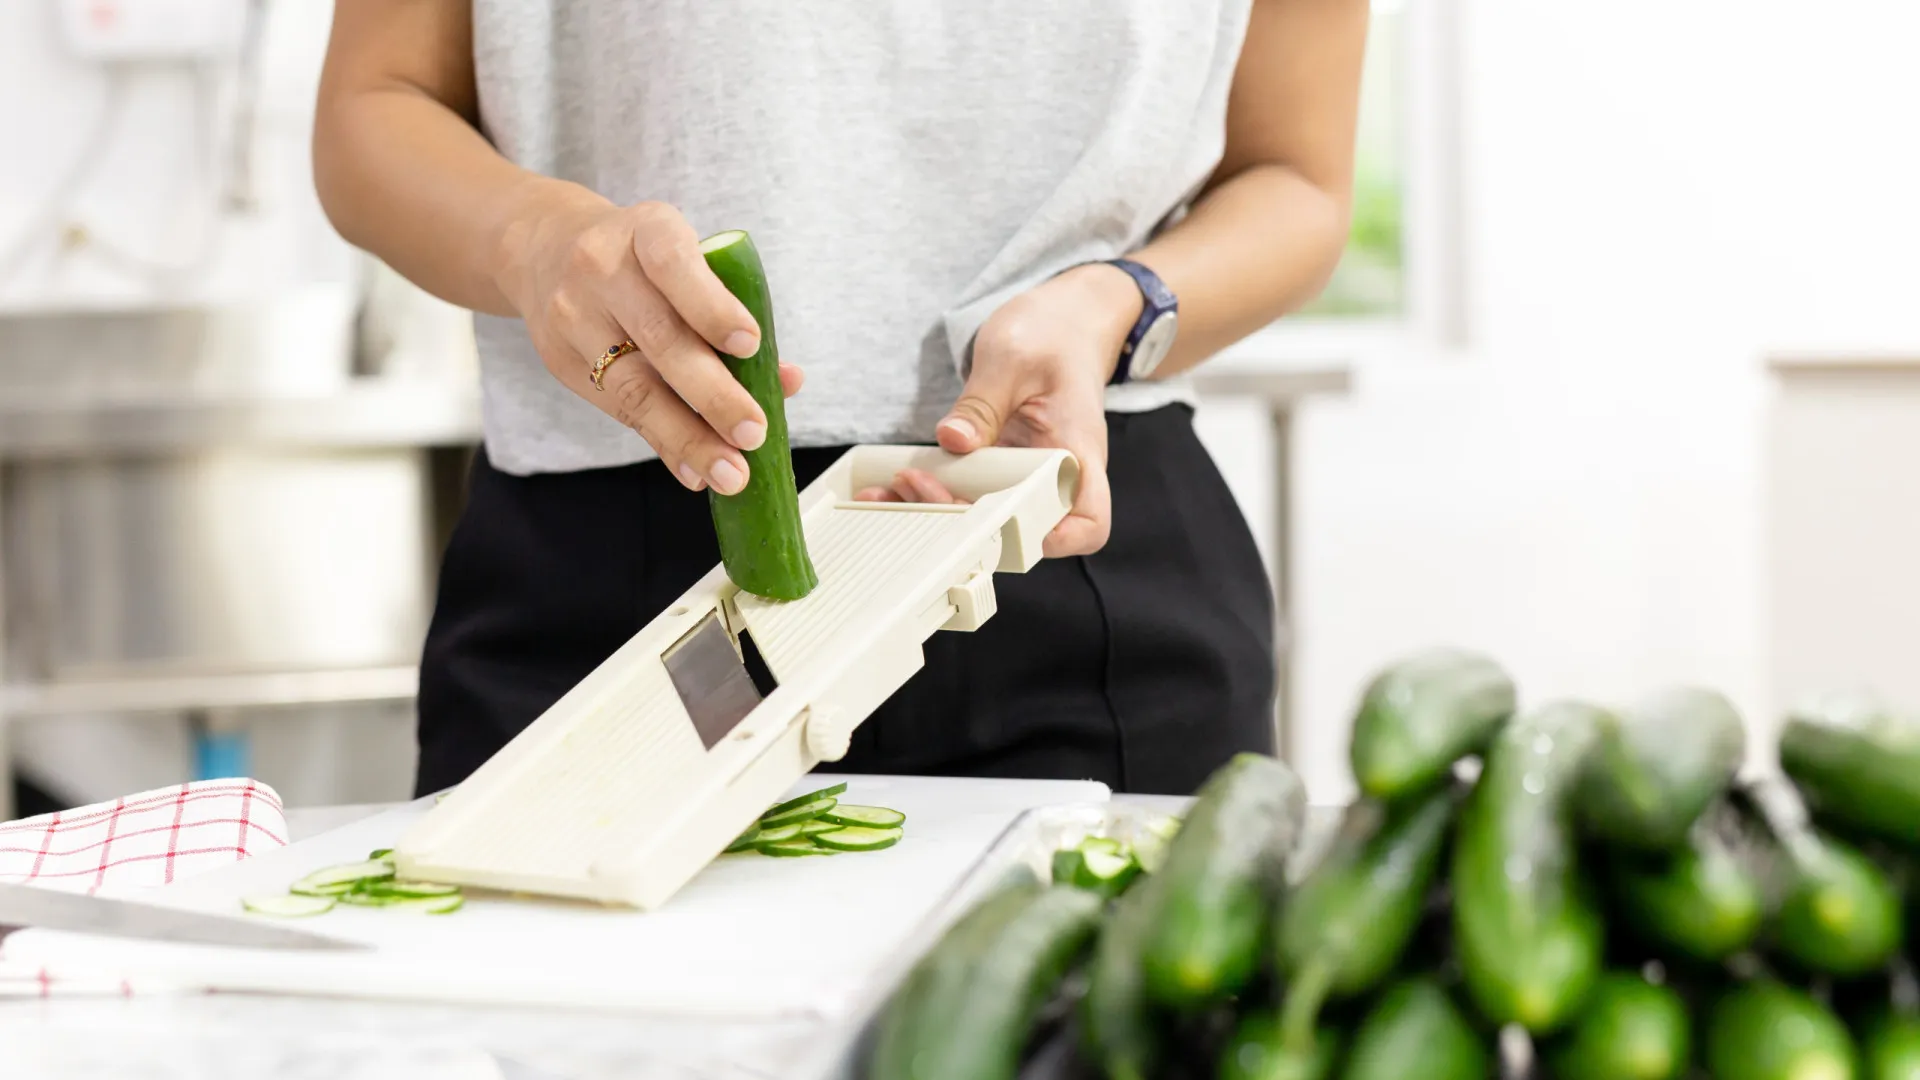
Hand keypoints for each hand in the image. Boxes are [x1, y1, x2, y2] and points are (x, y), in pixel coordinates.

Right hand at [494, 193, 802, 494]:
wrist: (543, 250)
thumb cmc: (641, 260)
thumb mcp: (685, 261)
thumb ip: (733, 313)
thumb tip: (786, 381)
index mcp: (646, 231)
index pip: (675, 264)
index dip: (712, 306)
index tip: (750, 344)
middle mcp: (602, 269)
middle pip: (660, 338)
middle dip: (713, 394)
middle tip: (754, 432)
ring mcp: (574, 316)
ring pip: (635, 387)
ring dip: (689, 437)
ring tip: (730, 472)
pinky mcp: (562, 360)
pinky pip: (619, 410)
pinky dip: (664, 445)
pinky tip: (693, 471)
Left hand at [855, 264, 1143, 556]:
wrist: (1062, 323)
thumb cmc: (1052, 335)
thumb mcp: (1012, 359)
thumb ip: (982, 404)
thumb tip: (953, 440)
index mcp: (1079, 451)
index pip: (1087, 523)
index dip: (1053, 538)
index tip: (1002, 522)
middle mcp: (1058, 474)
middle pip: (1024, 529)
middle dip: (965, 522)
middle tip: (916, 487)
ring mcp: (1028, 475)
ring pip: (989, 517)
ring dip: (939, 513)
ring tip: (891, 492)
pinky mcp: (1000, 469)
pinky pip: (970, 494)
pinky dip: (933, 494)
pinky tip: (895, 484)